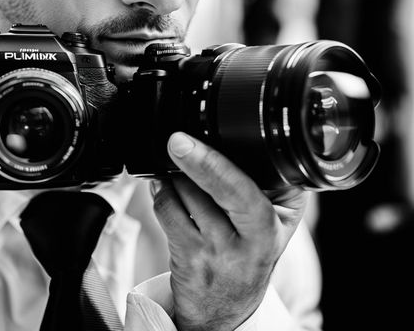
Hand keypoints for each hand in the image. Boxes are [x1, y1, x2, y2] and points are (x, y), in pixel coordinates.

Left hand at [152, 132, 306, 330]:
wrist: (225, 311)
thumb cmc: (245, 252)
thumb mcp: (267, 220)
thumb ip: (258, 180)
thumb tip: (223, 132)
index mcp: (282, 217)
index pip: (267, 178)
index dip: (235, 154)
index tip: (213, 132)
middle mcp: (260, 237)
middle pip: (233, 190)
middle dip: (204, 162)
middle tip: (178, 141)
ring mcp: (224, 252)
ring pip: (190, 193)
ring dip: (174, 175)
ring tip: (175, 173)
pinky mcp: (193, 260)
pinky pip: (168, 210)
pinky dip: (160, 192)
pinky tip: (164, 189)